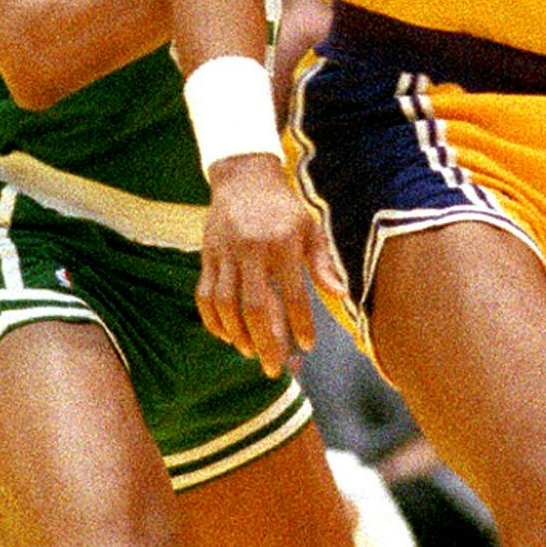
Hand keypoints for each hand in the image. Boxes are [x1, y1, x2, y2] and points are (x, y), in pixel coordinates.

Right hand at [196, 152, 339, 372]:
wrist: (243, 178)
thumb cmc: (283, 208)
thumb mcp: (309, 229)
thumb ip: (321, 264)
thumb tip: (340, 295)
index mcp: (282, 243)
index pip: (293, 293)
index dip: (300, 323)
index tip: (306, 346)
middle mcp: (251, 249)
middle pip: (254, 306)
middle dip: (264, 341)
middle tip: (273, 368)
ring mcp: (224, 253)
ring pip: (225, 304)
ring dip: (237, 334)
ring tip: (250, 353)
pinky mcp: (206, 256)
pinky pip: (205, 295)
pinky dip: (213, 320)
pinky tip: (226, 336)